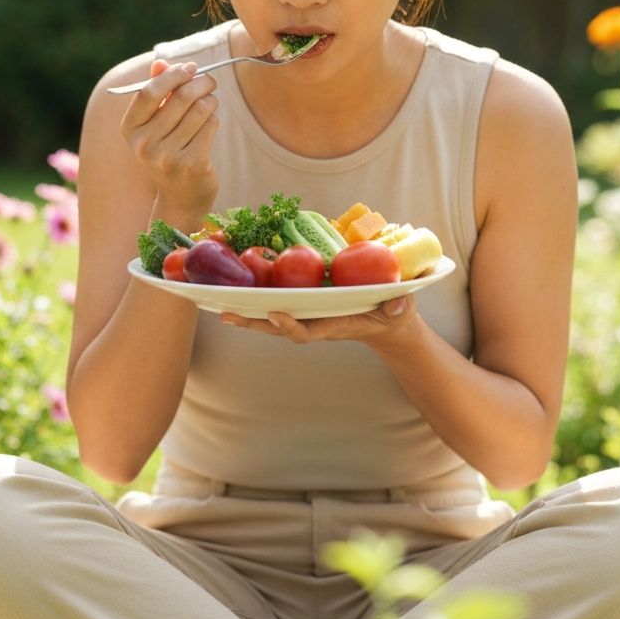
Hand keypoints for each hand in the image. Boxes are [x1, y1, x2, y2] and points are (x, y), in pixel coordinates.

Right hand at [119, 59, 218, 216]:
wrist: (181, 196)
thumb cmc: (168, 149)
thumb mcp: (156, 123)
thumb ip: (157, 91)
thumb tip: (161, 62)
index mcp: (130, 129)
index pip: (149, 92)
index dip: (172, 75)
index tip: (190, 67)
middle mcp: (144, 145)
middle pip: (180, 98)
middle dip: (200, 83)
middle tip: (210, 81)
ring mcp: (167, 157)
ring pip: (200, 110)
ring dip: (210, 101)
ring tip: (210, 104)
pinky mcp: (191, 164)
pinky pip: (210, 126)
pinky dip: (214, 120)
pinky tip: (210, 125)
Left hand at [219, 294, 418, 345]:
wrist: (388, 322)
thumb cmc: (394, 315)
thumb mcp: (401, 311)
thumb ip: (399, 308)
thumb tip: (397, 305)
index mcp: (334, 325)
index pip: (307, 332)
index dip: (289, 326)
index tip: (273, 314)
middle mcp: (316, 321)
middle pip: (278, 326)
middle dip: (252, 322)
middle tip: (225, 314)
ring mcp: (310, 314)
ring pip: (273, 315)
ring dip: (247, 311)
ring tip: (219, 304)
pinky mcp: (308, 303)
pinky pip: (280, 300)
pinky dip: (259, 296)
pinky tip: (240, 286)